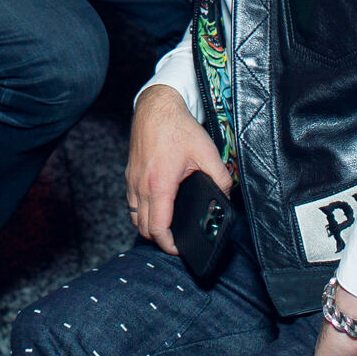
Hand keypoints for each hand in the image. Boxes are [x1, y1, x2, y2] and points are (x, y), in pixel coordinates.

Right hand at [126, 84, 229, 253]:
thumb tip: (227, 197)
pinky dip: (141, 211)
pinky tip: (156, 206)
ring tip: (166, 226)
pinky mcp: (129, 174)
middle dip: (158, 238)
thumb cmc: (177, 127)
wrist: (156, 106)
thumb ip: (221, 178)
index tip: (179, 248)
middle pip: (143, 227)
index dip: (168, 245)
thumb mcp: (207, 152)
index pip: (157, 228)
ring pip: (134, 216)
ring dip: (147, 225)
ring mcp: (132, 180)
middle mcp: (141, 185)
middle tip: (176, 240)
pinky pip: (131, 202)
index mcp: (159, 184)